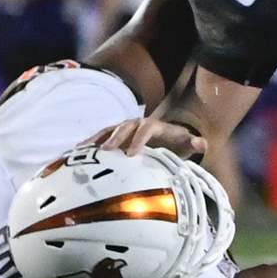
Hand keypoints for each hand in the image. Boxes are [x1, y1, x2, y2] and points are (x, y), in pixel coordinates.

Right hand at [79, 117, 206, 157]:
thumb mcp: (188, 143)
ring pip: (109, 130)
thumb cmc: (178, 143)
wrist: (170, 136)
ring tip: (82, 150)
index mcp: (155, 126)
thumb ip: (195, 143)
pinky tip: (76, 152)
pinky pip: (101, 137)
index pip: (147, 129)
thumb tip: (201, 142)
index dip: (139, 140)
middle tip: (106, 151)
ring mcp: (125, 128)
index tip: (132, 154)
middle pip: (125, 127)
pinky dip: (90, 143)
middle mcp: (138, 123)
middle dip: (115, 138)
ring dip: (97, 139)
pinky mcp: (116, 135)